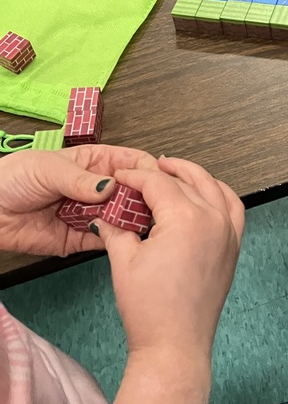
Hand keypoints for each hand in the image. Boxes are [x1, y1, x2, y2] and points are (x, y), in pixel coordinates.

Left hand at [0, 146, 156, 256]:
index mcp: (94, 162)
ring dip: (129, 221)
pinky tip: (116, 238)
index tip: (155, 180)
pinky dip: (111, 240)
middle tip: (150, 207)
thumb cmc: (15, 178)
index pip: (131, 162)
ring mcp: (89, 214)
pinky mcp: (77, 238)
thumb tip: (110, 186)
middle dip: (142, 198)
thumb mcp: (50, 168)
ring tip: (136, 224)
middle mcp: (96, 188)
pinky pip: (101, 241)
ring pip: (121, 217)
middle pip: (131, 192)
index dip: (146, 169)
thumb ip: (80, 179)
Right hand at [95, 157, 243, 363]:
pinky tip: (207, 192)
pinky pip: (233, 207)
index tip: (122, 175)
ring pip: (213, 188)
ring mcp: (228, 232)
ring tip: (174, 171)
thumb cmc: (151, 310)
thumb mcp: (123, 262)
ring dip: (193, 176)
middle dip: (162, 172)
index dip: (135, 175)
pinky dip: (220, 193)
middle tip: (142, 172)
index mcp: (186, 218)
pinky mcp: (233, 246)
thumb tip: (106, 217)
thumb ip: (116, 230)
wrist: (174, 346)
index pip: (158, 183)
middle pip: (185, 181)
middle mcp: (213, 219)